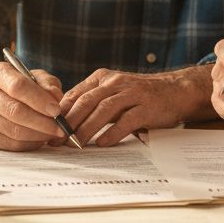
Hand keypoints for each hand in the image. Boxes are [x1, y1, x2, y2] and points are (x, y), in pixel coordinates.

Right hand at [0, 61, 65, 150]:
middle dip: (43, 122)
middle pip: (16, 111)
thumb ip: (47, 84)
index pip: (18, 86)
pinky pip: (12, 144)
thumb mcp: (34, 77)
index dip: (39, 100)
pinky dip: (31, 144)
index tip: (57, 110)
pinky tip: (40, 138)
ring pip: (15, 131)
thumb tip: (56, 97)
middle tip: (61, 127)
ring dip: (39, 135)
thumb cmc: (17, 86)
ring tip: (53, 132)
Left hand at [60, 66, 208, 146]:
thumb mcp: (113, 93)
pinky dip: (113, 132)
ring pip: (103, 110)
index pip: (76, 94)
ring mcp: (132, 93)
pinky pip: (126, 120)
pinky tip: (102, 143)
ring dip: (87, 128)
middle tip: (57, 140)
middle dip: (69, 122)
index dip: (60, 112)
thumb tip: (64, 122)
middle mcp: (115, 82)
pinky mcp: (146, 106)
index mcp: (103, 78)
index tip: (48, 129)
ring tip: (75, 144)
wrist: (175, 91)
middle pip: (86, 101)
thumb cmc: (139, 97)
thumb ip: (93, 103)